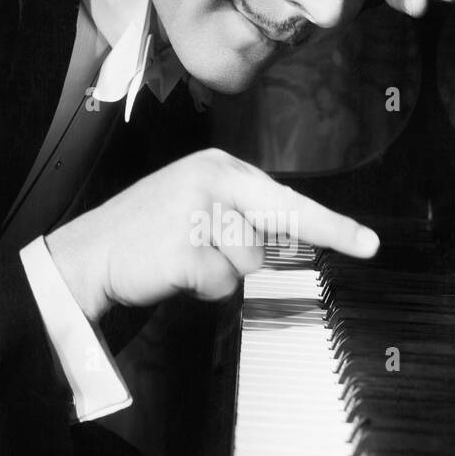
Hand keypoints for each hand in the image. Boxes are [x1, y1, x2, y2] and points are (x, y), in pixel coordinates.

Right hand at [45, 148, 378, 321]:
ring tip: (183, 259)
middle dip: (300, 240)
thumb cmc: (145, 238)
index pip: (286, 199)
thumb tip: (287, 242)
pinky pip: (221, 282)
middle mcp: (212, 179)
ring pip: (250, 260)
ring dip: (222, 273)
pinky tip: (173, 270)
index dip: (330, 225)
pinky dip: (202, 287)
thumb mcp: (196, 210)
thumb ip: (241, 217)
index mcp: (218, 168)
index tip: (367, 242)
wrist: (87, 256)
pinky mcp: (185, 245)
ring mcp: (197, 211)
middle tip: (356, 246)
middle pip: (278, 225)